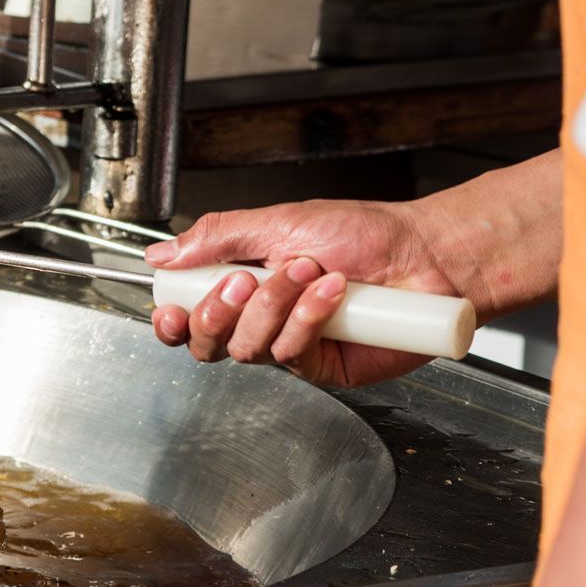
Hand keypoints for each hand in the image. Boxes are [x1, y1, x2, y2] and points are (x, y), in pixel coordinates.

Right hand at [144, 200, 447, 386]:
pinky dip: (307, 319)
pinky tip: (333, 294)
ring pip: (247, 349)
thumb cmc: (363, 234)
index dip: (172, 319)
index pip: (189, 315)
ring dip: (273, 305)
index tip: (170, 309)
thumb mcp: (279, 220)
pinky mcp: (321, 366)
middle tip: (246, 278)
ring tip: (308, 270)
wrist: (422, 254)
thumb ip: (218, 237)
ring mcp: (291, 345)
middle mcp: (263, 319)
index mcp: (243, 283)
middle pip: (208, 343)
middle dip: (218, 311)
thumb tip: (163, 255)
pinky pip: (291, 354)